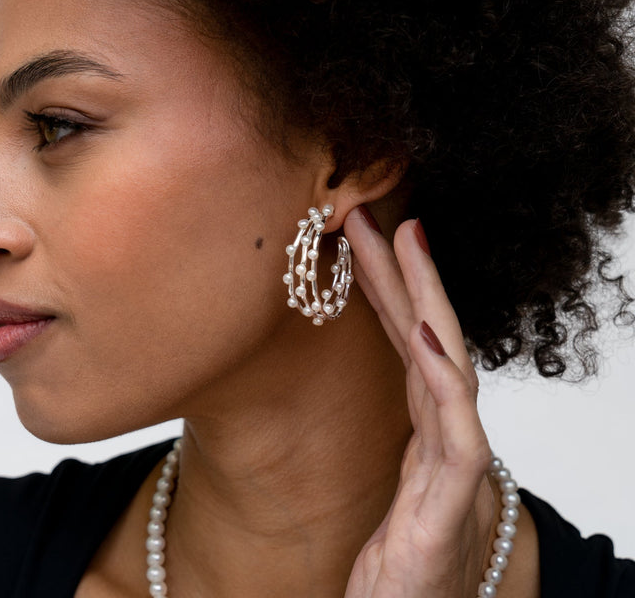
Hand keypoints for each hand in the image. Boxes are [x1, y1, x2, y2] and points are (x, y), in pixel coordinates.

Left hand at [342, 209, 494, 597]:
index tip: (358, 240)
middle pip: (422, 336)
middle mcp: (442, 433)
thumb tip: (320, 397)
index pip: (401, 343)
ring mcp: (453, 462)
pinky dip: (443, 374)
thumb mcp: (373, 490)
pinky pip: (454, 426)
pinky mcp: (454, 499)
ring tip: (406, 240)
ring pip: (445, 362)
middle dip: (400, 272)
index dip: (383, 288)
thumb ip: (369, 444)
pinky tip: (423, 328)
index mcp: (420, 428)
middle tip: (373, 213)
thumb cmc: (398, 568)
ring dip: (425, 298)